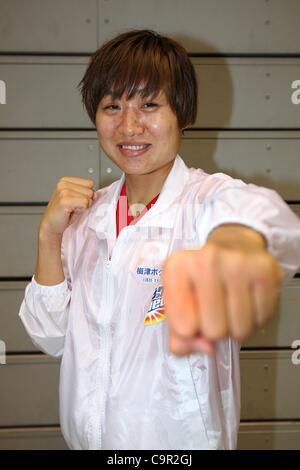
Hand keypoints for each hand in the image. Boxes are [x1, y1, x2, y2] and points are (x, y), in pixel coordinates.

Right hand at [39, 176, 97, 239]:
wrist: (51, 226)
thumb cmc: (64, 214)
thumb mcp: (77, 199)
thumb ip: (87, 194)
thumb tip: (96, 194)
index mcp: (66, 180)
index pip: (90, 183)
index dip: (86, 195)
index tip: (75, 201)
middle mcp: (63, 184)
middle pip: (90, 190)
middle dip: (85, 201)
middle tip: (73, 207)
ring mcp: (63, 191)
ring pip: (88, 197)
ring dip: (82, 206)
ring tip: (71, 209)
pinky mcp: (64, 200)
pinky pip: (84, 203)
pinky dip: (80, 210)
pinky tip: (70, 211)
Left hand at [162, 225, 282, 355]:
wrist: (234, 244)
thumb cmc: (203, 276)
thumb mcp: (179, 300)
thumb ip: (179, 335)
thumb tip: (206, 348)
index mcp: (177, 267)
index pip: (183, 327)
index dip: (190, 331)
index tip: (193, 318)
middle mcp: (206, 260)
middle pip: (213, 331)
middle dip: (216, 330)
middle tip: (216, 310)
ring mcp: (237, 264)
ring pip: (239, 329)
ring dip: (236, 326)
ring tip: (231, 304)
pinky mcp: (264, 270)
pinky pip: (261, 319)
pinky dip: (255, 317)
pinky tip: (248, 299)